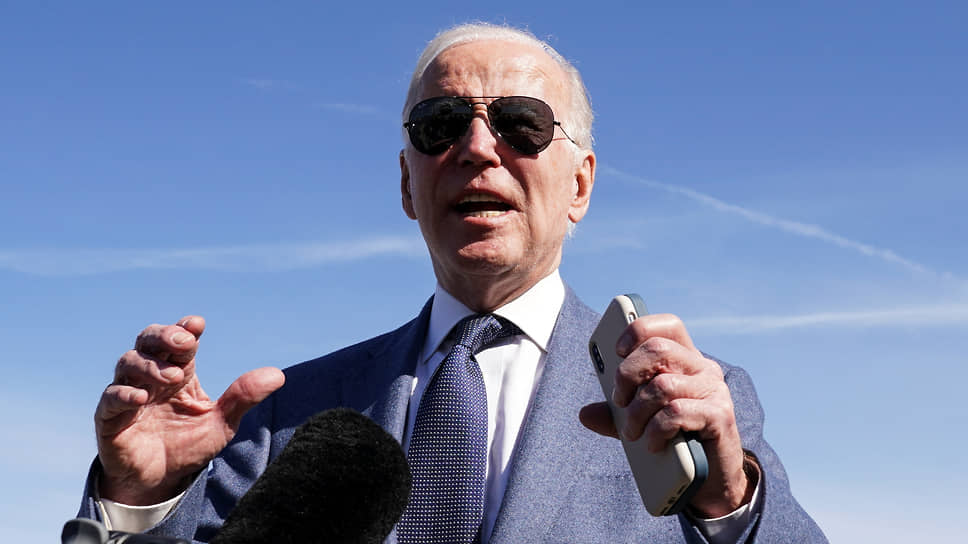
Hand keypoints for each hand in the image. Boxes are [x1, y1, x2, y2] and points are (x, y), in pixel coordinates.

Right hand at [95, 316, 284, 504]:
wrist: (161, 481)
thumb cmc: (188, 446)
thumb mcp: (222, 423)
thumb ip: (243, 397)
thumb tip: (279, 375)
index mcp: (178, 372)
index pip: (179, 341)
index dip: (185, 330)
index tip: (197, 325)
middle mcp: (151, 377)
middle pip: (148, 340)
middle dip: (164, 335)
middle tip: (184, 342)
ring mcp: (129, 394)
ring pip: (128, 362)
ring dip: (150, 365)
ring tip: (172, 377)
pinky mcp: (110, 419)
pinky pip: (110, 399)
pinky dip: (123, 394)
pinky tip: (140, 397)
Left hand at [579, 314, 750, 516]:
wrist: (710, 479)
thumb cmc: (675, 441)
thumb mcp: (640, 423)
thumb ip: (614, 415)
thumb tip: (584, 414)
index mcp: (685, 360)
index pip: (667, 326)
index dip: (639, 330)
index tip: (617, 351)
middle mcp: (703, 368)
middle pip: (659, 349)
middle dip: (627, 374)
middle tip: (619, 401)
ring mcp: (714, 390)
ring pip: (663, 385)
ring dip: (637, 412)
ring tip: (631, 432)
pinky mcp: (720, 415)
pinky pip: (676, 412)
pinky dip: (655, 430)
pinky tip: (652, 444)